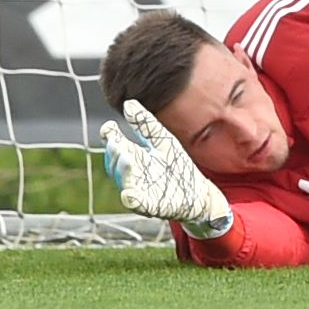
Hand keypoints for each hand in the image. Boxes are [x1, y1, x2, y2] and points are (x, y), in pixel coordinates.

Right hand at [100, 106, 228, 236]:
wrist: (198, 193)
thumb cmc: (177, 166)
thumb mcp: (163, 141)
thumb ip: (146, 124)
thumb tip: (128, 103)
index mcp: (134, 156)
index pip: (116, 144)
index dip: (110, 136)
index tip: (109, 127)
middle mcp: (133, 173)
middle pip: (117, 162)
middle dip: (115, 153)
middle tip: (116, 142)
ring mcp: (140, 190)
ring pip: (125, 181)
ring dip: (123, 171)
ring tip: (127, 158)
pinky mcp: (151, 205)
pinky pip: (138, 203)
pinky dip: (132, 199)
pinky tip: (129, 194)